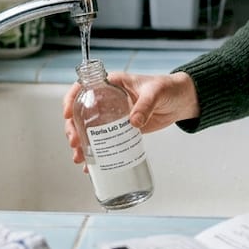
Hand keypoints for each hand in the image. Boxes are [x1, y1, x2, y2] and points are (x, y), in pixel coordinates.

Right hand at [62, 71, 199, 167]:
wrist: (181, 101)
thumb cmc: (168, 88)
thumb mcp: (156, 93)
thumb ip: (145, 106)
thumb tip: (133, 122)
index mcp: (111, 83)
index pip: (83, 87)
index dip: (71, 99)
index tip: (68, 114)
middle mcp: (107, 99)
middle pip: (81, 113)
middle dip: (73, 129)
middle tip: (76, 143)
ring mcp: (112, 116)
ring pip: (88, 129)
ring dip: (81, 143)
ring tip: (80, 158)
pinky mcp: (120, 129)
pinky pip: (103, 140)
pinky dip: (95, 152)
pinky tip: (91, 165)